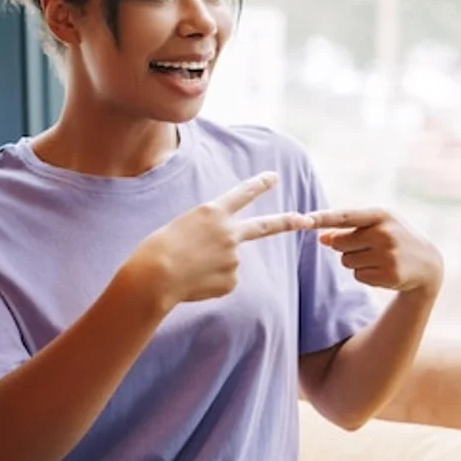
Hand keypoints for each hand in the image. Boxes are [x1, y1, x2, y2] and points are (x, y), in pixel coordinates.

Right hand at [133, 172, 312, 304]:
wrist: (154, 278)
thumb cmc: (157, 251)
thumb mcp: (182, 227)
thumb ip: (210, 234)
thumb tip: (230, 256)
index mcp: (212, 212)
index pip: (242, 194)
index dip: (259, 185)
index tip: (274, 177)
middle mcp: (229, 232)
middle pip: (265, 226)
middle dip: (287, 222)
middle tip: (306, 220)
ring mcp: (234, 257)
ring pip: (228, 262)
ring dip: (211, 266)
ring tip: (188, 269)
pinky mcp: (232, 280)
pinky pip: (224, 281)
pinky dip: (209, 283)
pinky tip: (194, 282)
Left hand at [307, 208, 442, 295]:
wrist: (427, 264)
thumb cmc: (394, 239)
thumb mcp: (376, 227)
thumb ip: (348, 230)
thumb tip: (321, 238)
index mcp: (381, 215)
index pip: (345, 216)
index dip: (323, 218)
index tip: (304, 219)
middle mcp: (384, 233)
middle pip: (340, 243)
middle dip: (344, 247)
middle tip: (366, 247)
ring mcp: (388, 255)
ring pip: (346, 261)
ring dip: (355, 262)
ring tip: (378, 258)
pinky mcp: (388, 275)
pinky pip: (358, 275)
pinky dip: (365, 274)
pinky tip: (382, 270)